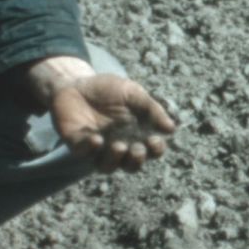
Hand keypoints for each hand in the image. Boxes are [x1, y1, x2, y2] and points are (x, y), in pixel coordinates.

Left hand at [47, 73, 176, 172]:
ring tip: (118, 146)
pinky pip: (84, 153)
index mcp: (135, 135)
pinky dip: (90, 149)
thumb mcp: (133, 93)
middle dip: (136, 160)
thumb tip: (171, 129)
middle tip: (137, 149)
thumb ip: (152, 109)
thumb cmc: (108, 89)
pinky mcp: (77, 144)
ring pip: (107, 167)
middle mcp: (118, 145)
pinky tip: (96, 139)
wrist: (77, 82)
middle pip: (130, 165)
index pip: (150, 151)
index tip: (154, 140)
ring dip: (114, 160)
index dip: (156, 150)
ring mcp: (97, 148)